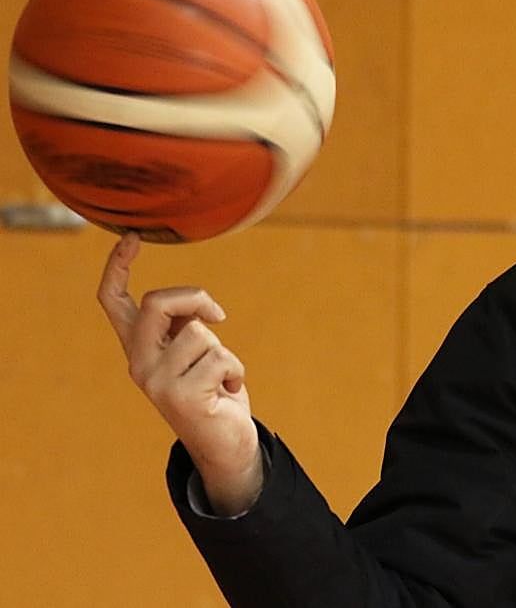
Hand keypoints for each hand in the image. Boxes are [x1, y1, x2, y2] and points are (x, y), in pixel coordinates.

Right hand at [98, 233, 263, 515]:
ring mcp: (156, 382)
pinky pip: (221, 357)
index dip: (117, 267)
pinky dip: (236, 371)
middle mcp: (138, 364)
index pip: (113, 302)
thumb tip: (193, 304)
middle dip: (195, 298)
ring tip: (222, 377)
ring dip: (224, 351)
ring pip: (200, 332)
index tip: (131, 237)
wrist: (226, 443)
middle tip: (219, 315)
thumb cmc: (214, 390)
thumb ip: (184, 326)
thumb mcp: (196, 351)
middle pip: (157, 303)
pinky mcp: (180, 396)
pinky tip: (228, 392)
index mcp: (139, 348)